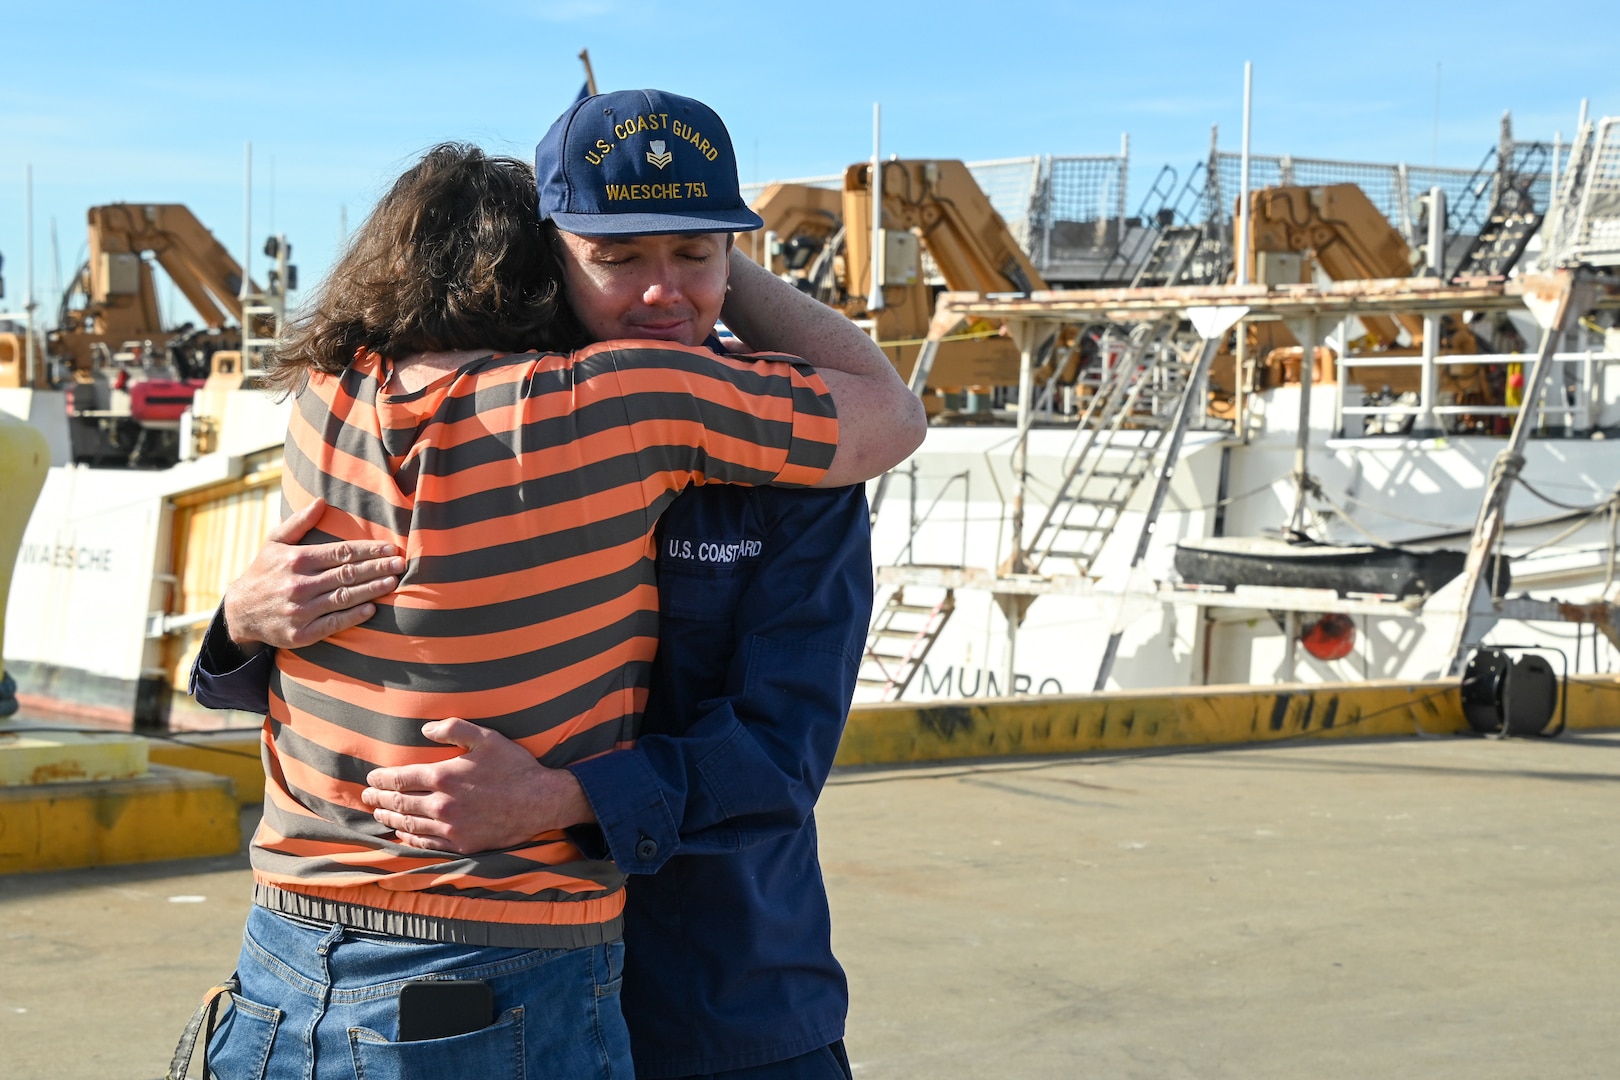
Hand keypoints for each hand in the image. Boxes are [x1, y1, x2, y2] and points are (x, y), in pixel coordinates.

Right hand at [223, 498, 404, 650]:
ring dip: (371, 590)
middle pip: (347, 574)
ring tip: (393, 582)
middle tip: (401, 564)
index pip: (341, 552)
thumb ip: (299, 522)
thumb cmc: (264, 572)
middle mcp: (299, 584)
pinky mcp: (301, 633)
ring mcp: (300, 610)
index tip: (391, 548)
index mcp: (296, 559)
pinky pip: (333, 623)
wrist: (239, 612)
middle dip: (377, 568)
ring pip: (344, 597)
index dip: (369, 550)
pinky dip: (354, 616)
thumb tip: (321, 501)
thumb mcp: (274, 542)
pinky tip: (372, 609)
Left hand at [362, 718, 595, 853]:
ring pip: (409, 823)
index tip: (372, 777)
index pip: (401, 778)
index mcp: (445, 776)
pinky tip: (402, 833)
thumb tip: (424, 730)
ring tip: (378, 812)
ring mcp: (451, 827)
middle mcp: (442, 804)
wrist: (541, 801)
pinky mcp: (462, 843)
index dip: (382, 778)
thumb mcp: (488, 737)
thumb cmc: (515, 767)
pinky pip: (427, 842)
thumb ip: (453, 729)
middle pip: (400, 802)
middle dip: (379, 797)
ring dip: (389, 817)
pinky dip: (409, 838)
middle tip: (367, 795)